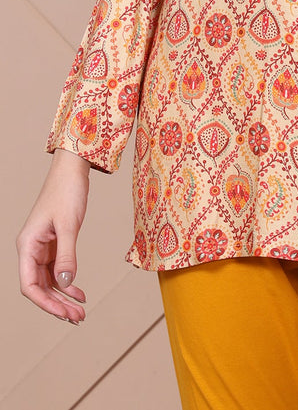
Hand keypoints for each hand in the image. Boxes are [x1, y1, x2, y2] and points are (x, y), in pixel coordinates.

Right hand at [17, 148, 90, 323]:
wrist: (72, 170)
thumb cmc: (66, 191)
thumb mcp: (68, 225)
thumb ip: (66, 255)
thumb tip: (64, 285)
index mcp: (27, 245)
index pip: (29, 285)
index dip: (45, 303)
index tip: (64, 314)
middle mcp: (31, 249)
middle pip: (39, 287)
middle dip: (57, 305)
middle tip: (78, 318)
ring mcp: (42, 248)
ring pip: (49, 282)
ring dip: (63, 298)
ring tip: (81, 312)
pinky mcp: (53, 244)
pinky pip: (57, 271)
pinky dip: (68, 284)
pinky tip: (80, 294)